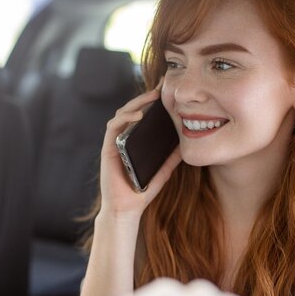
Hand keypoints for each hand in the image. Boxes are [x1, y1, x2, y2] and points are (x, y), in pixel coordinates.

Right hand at [99, 84, 181, 219]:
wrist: (127, 209)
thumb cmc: (141, 191)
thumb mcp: (163, 172)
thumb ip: (171, 159)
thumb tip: (186, 145)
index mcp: (134, 142)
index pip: (142, 116)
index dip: (152, 102)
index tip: (167, 91)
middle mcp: (123, 139)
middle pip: (132, 110)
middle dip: (146, 96)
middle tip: (162, 87)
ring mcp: (114, 142)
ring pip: (122, 114)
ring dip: (136, 103)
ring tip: (152, 96)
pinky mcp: (108, 148)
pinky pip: (113, 127)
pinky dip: (125, 118)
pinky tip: (139, 115)